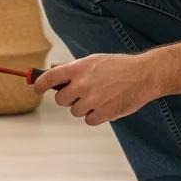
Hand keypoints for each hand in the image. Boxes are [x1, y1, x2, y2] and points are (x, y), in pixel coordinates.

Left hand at [33, 54, 156, 125]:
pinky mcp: (104, 113)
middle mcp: (82, 84)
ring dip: (83, 107)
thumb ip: (72, 67)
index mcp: (78, 68)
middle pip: (60, 100)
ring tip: (99, 97)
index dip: (39, 85)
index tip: (36, 88)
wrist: (144, 75)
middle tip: (80, 93)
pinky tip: (105, 106)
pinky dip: (95, 116)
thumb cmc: (119, 66)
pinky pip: (89, 120)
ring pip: (75, 111)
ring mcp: (93, 99)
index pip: (49, 78)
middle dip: (68, 98)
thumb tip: (52, 69)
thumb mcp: (94, 60)